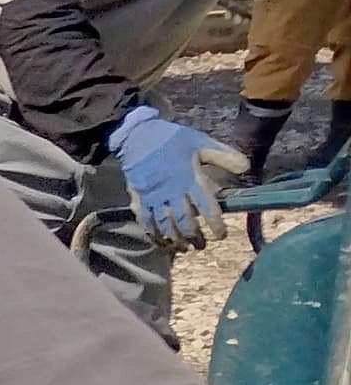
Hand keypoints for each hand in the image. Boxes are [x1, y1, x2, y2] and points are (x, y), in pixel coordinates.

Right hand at [106, 102, 236, 246]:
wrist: (137, 136)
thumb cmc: (172, 139)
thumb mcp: (201, 142)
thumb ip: (224, 156)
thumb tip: (246, 167)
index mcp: (190, 178)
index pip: (206, 207)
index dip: (215, 224)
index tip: (221, 234)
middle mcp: (172, 192)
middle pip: (185, 222)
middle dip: (194, 237)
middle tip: (202, 246)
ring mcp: (154, 197)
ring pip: (165, 226)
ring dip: (176, 240)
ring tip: (184, 248)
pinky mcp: (139, 199)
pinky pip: (146, 222)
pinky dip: (154, 235)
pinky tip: (162, 242)